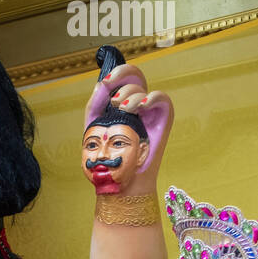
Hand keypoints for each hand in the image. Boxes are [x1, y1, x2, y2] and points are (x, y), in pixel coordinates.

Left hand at [85, 63, 172, 189]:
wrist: (120, 184)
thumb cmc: (108, 162)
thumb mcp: (94, 130)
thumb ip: (95, 106)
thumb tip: (102, 84)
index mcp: (119, 106)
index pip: (121, 79)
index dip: (116, 73)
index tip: (105, 82)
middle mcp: (135, 106)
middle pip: (136, 76)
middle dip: (124, 75)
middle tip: (113, 97)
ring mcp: (149, 113)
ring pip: (144, 89)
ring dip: (131, 95)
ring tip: (122, 109)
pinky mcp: (162, 122)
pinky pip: (163, 100)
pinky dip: (153, 98)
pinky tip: (141, 106)